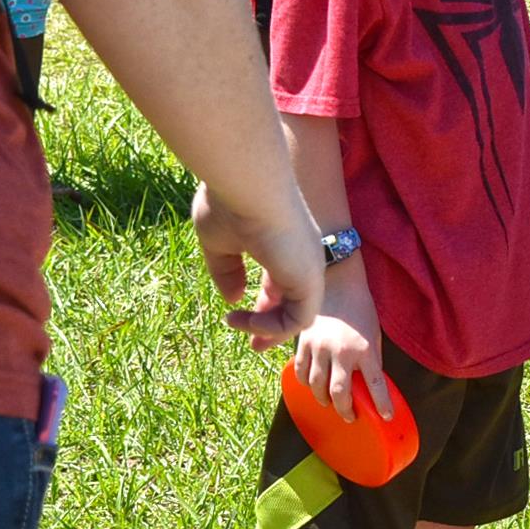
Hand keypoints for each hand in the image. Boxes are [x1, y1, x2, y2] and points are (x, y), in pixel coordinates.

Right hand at [190, 181, 324, 348]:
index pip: (281, 280)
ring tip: (240, 328)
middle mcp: (301, 255)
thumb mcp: (218, 242)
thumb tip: (233, 299)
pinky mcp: (310, 279)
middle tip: (254, 344)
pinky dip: (274, 328)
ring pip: (299, 313)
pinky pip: (299, 320)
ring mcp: (309, 267)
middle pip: (295, 300)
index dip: (264, 303)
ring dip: (269, 329)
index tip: (237, 315)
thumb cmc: (230, 204)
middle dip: (273, 325)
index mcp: (283, 243)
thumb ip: (226, 271)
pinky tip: (247, 321)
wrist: (248, 184)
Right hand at [292, 302, 393, 423]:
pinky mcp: (303, 342)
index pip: (376, 384)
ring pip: (317, 386)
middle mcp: (341, 352)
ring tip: (330, 404)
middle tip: (350, 416)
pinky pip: (301, 371)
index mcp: (365, 349)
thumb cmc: (360, 309)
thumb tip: (369, 384)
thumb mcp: (374, 334)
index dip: (382, 404)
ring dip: (324, 400)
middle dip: (345, 410)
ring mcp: (319, 348)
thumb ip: (371, 359)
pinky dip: (306, 383)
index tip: (386, 416)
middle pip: (339, 393)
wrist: (337, 282)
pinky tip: (313, 387)